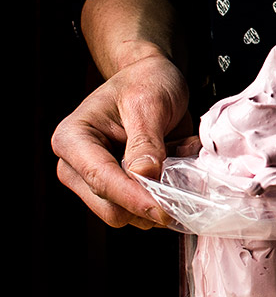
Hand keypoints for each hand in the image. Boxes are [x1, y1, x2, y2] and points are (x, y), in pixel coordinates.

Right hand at [52, 54, 191, 228]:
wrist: (152, 79)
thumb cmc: (145, 82)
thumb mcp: (149, 102)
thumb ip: (146, 140)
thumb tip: (144, 175)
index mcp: (73, 139)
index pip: (101, 180)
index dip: (134, 199)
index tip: (164, 210)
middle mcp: (76, 166)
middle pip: (111, 209)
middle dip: (147, 204)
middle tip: (182, 183)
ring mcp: (95, 181)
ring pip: (128, 216)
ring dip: (159, 199)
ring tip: (175, 164)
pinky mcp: (117, 190)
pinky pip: (142, 211)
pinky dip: (163, 197)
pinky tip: (173, 171)